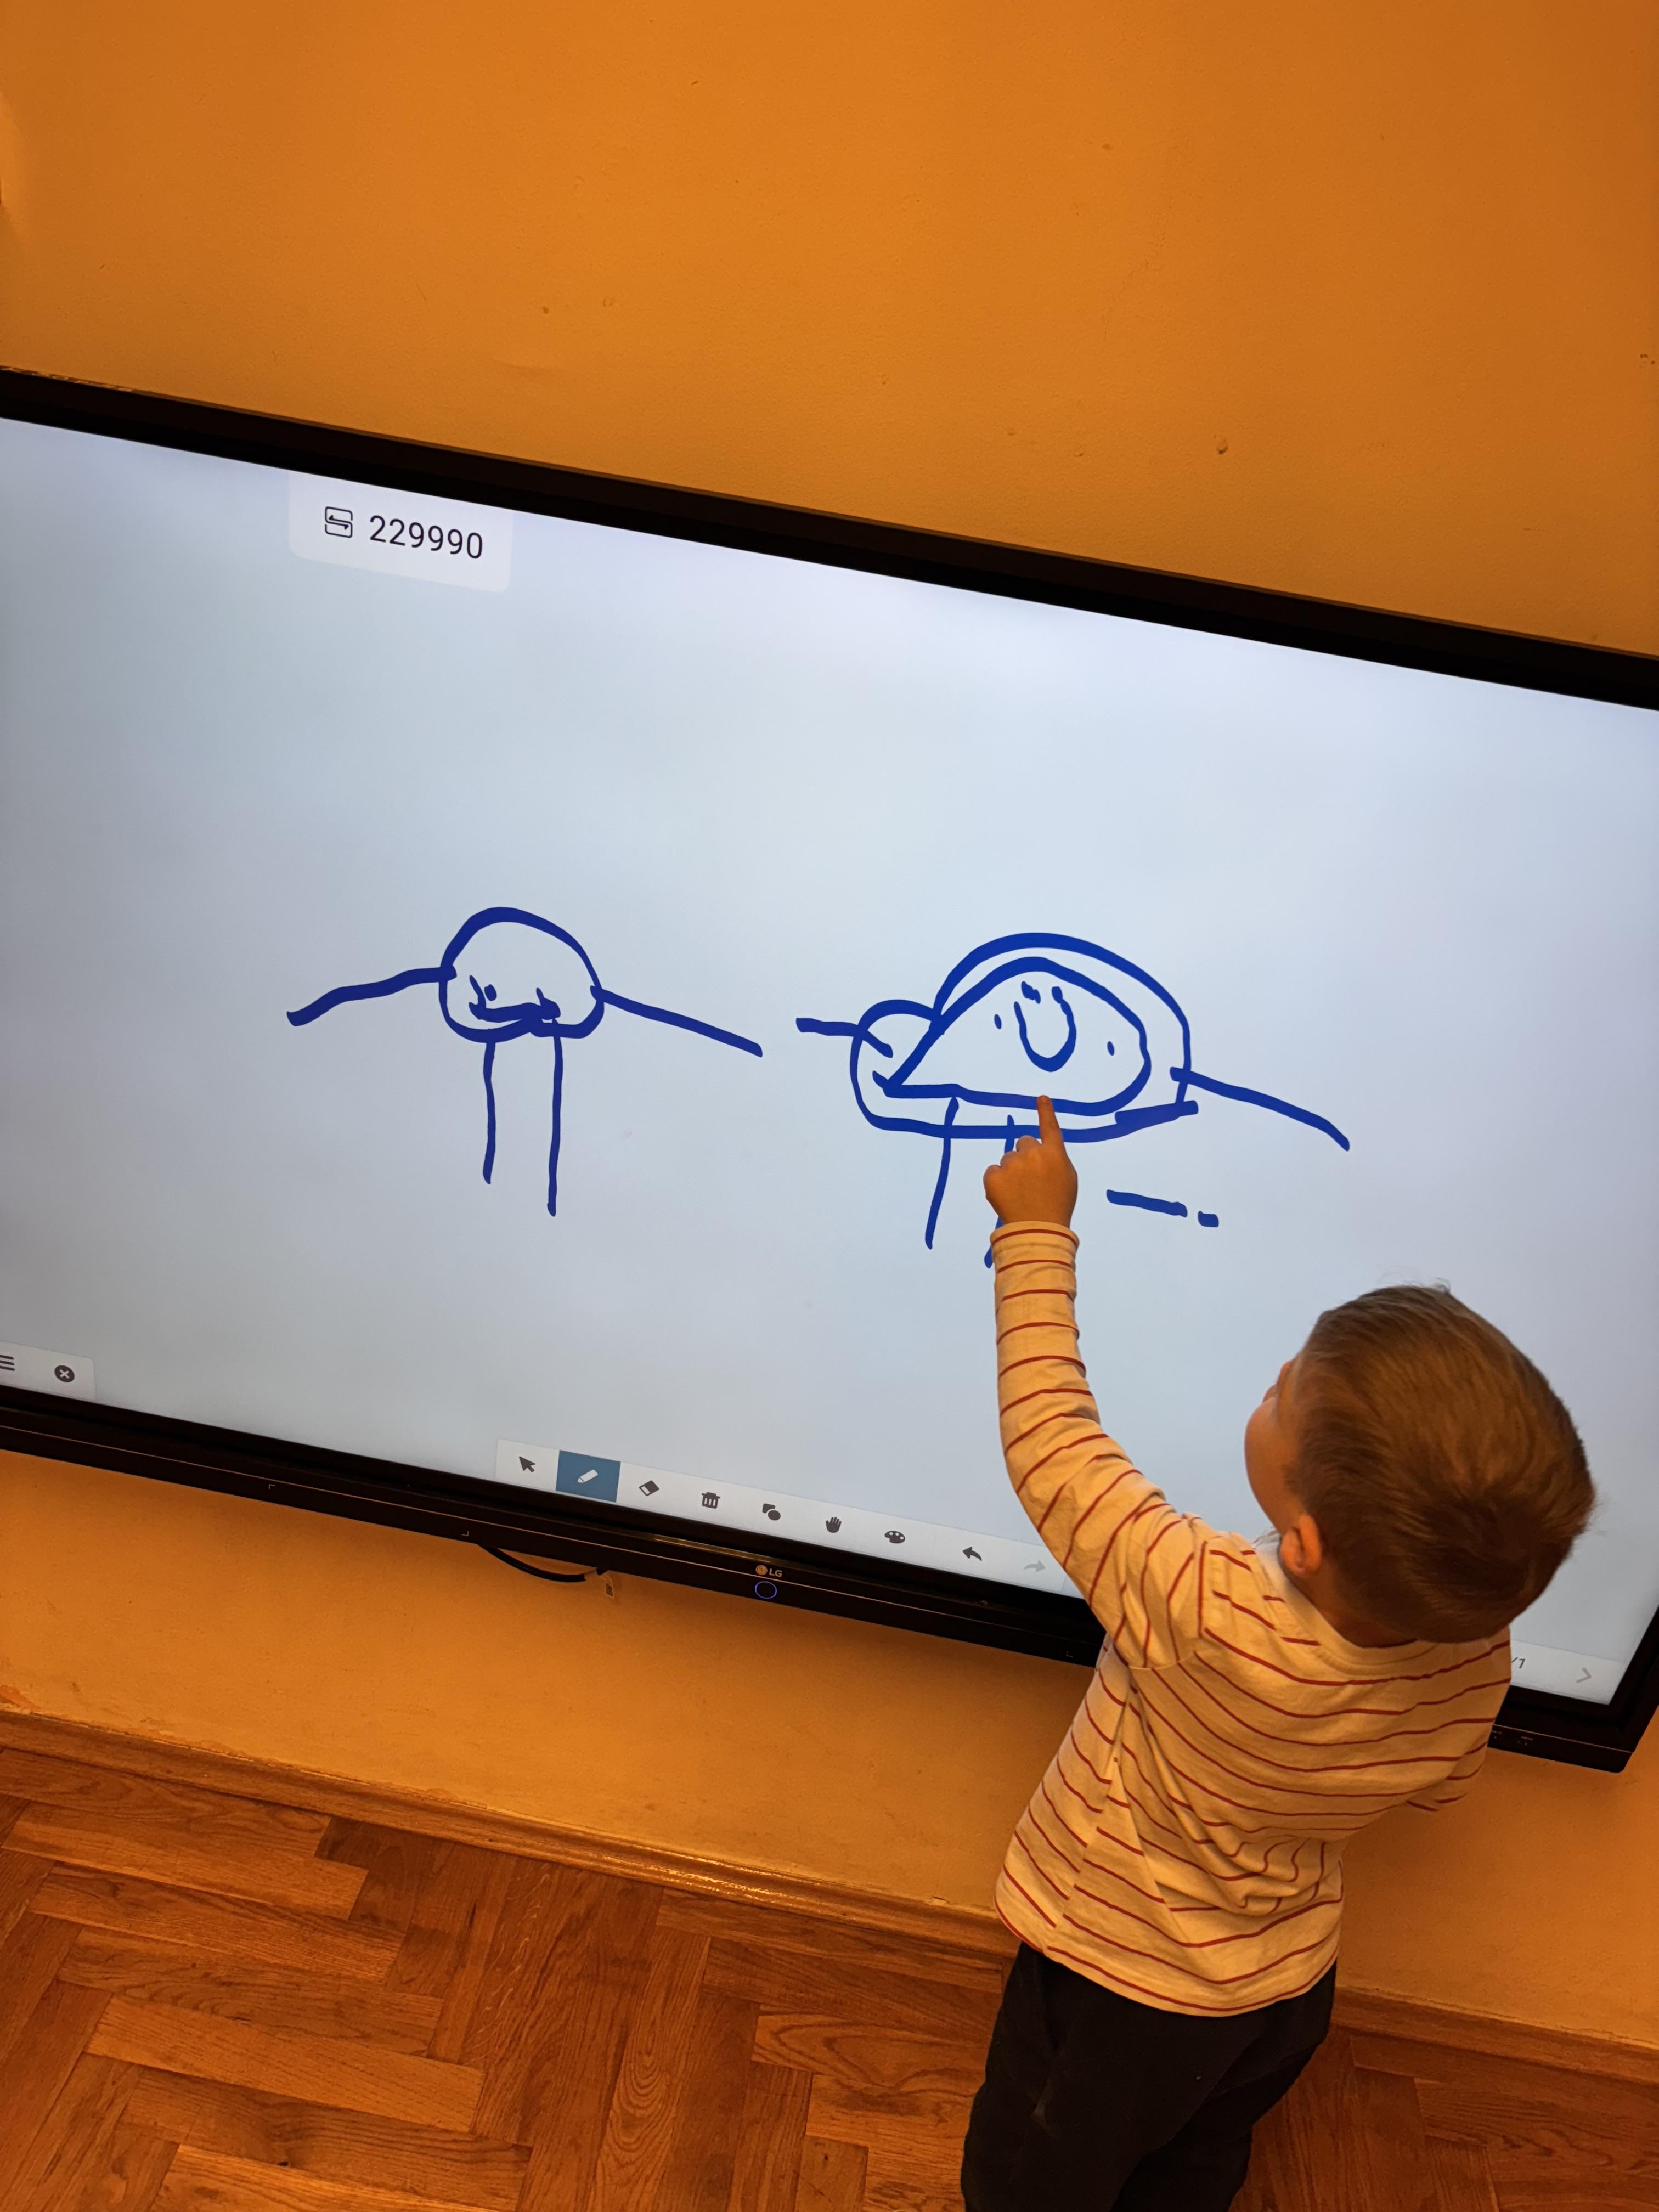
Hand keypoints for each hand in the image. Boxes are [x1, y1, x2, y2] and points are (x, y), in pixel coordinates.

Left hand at [983, 1096, 1077, 1228]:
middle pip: (1024, 1143)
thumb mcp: (1067, 1180)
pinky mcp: (993, 1176)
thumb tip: (1042, 1153)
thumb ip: (1055, 1160)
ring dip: (1011, 1171)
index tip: (1041, 1098)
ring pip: (1007, 1159)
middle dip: (1025, 1156)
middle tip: (1030, 1180)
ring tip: (1019, 1194)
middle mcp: (1033, 1153)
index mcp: (1054, 1154)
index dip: (1045, 1112)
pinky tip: (1007, 1197)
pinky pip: (992, 1172)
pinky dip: (996, 1182)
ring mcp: (1011, 1164)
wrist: (1038, 1230)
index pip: (1049, 1127)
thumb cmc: (1057, 1206)